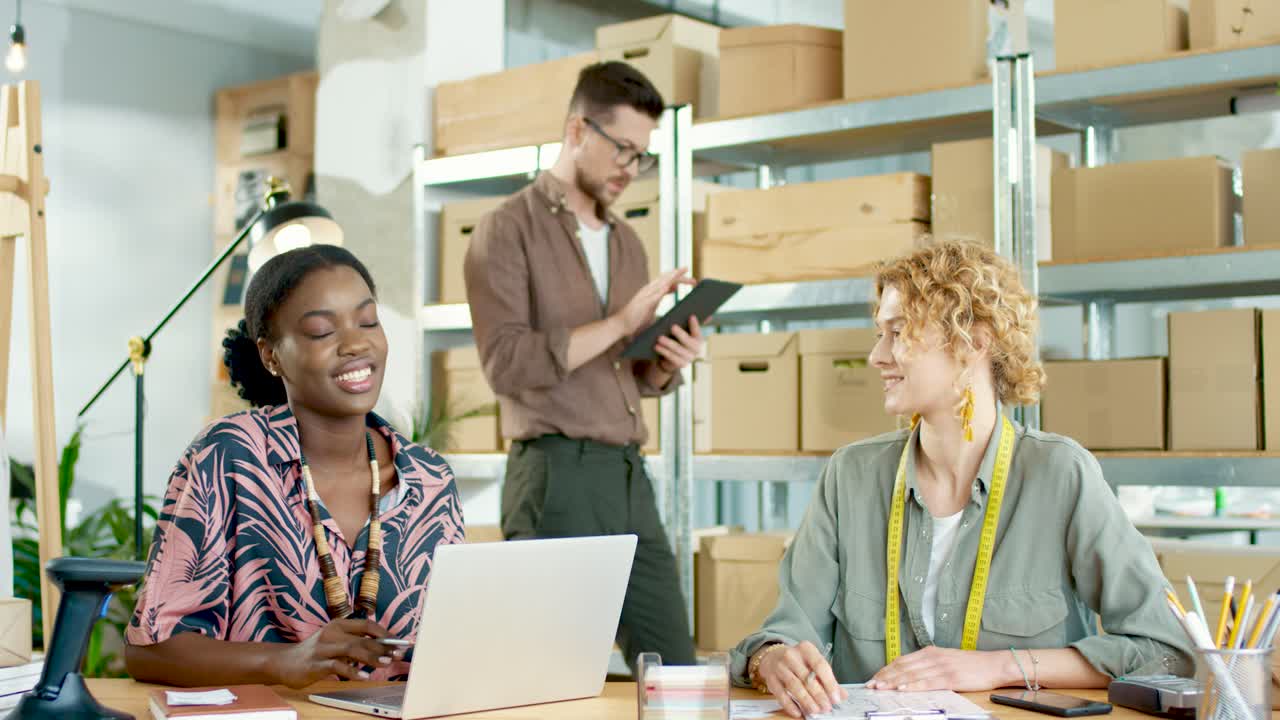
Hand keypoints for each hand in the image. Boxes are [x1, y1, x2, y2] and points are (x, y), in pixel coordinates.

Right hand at [275, 618, 403, 687]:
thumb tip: (384, 650)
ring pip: (352, 649)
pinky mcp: (316, 663)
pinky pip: (337, 666)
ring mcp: (323, 648)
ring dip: (371, 656)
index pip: (367, 624)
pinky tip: (364, 677)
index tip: (400, 642)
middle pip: (362, 638)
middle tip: (397, 654)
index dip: (385, 633)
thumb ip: (355, 643)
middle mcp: (331, 633)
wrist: (284, 662)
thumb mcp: (335, 642)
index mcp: (338, 625)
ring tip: (385, 662)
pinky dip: (352, 672)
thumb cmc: (315, 653)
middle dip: (382, 646)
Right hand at [613, 268, 693, 337]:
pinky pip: (653, 295)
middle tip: (693, 276)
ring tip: (682, 273)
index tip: (692, 281)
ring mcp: (645, 296)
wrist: (620, 325)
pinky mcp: (642, 304)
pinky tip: (669, 286)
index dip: (680, 279)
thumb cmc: (636, 319)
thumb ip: (662, 299)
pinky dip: (661, 290)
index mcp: (652, 292)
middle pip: (666, 279)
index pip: (668, 282)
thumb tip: (674, 294)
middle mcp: (649, 290)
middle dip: (680, 275)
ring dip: (672, 277)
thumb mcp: (653, 308)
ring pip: (660, 283)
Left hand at [654, 315, 703, 372]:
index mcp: (698, 338)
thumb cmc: (676, 340)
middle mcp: (697, 349)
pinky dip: (663, 351)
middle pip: (688, 341)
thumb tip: (703, 313)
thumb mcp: (682, 330)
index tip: (691, 316)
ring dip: (668, 343)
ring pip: (678, 350)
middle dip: (680, 334)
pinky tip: (656, 346)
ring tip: (659, 337)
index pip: (698, 331)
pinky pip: (671, 358)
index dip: (695, 324)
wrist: (670, 359)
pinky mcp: (681, 365)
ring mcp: (689, 358)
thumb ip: (689, 323)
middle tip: (672, 326)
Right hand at [755, 641, 846, 717]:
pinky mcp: (770, 678)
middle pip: (807, 678)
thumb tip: (842, 695)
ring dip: (806, 701)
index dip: (829, 683)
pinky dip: (790, 705)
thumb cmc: (798, 662)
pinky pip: (781, 694)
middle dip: (819, 695)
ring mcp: (779, 666)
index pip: (820, 665)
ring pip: (795, 686)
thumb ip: (828, 679)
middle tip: (826, 707)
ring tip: (815, 710)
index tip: (836, 697)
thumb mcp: (813, 664)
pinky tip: (798, 712)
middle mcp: (791, 655)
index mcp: (806, 648)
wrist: (772, 657)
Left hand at [867, 647, 1012, 692]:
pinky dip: (913, 686)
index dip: (886, 670)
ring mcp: (941, 667)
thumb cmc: (971, 665)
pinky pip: (927, 682)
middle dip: (885, 676)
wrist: (994, 664)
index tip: (874, 677)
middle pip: (902, 667)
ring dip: (893, 682)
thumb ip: (927, 665)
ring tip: (880, 687)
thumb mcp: (945, 660)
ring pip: (911, 675)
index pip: (902, 661)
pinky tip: (903, 689)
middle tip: (871, 684)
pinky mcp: (950, 677)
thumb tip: (908, 675)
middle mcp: (933, 657)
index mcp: (930, 652)